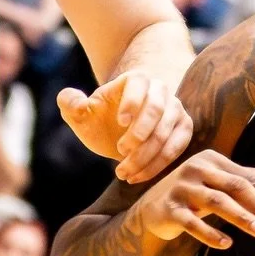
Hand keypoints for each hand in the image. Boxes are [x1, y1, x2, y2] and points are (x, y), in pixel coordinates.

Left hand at [58, 71, 194, 183]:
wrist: (122, 134)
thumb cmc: (102, 122)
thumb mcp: (82, 115)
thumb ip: (71, 104)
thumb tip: (71, 100)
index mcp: (136, 79)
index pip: (139, 84)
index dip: (131, 102)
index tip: (119, 122)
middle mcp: (160, 91)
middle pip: (156, 110)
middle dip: (139, 135)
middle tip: (120, 152)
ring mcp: (175, 110)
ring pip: (166, 133)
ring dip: (145, 156)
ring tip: (123, 172)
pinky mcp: (183, 130)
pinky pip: (176, 148)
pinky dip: (157, 165)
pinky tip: (137, 176)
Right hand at [130, 150, 254, 251]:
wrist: (152, 208)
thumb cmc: (194, 194)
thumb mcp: (220, 183)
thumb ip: (249, 180)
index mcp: (212, 160)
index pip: (247, 178)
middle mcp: (196, 169)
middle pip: (235, 186)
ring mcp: (181, 188)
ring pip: (216, 202)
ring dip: (241, 217)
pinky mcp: (169, 209)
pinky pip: (192, 223)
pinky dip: (210, 233)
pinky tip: (227, 243)